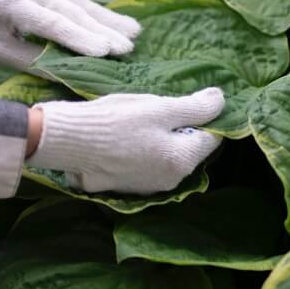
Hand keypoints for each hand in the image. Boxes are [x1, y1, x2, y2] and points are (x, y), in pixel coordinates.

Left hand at [0, 0, 140, 70]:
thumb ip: (31, 60)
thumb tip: (68, 73)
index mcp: (11, 4)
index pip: (51, 23)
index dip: (79, 37)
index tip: (105, 51)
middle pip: (70, 10)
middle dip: (101, 30)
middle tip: (128, 48)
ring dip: (107, 14)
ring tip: (134, 30)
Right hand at [26, 88, 224, 194]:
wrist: (67, 141)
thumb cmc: (115, 120)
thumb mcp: (159, 107)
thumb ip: (195, 107)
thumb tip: (222, 101)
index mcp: (182, 161)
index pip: (211, 138)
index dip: (203, 117)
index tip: (186, 102)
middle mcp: (170, 182)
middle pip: (188, 149)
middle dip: (180, 129)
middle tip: (158, 108)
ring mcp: (147, 187)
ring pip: (167, 157)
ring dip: (161, 140)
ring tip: (139, 119)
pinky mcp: (128, 187)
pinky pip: (146, 165)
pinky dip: (143, 151)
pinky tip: (125, 135)